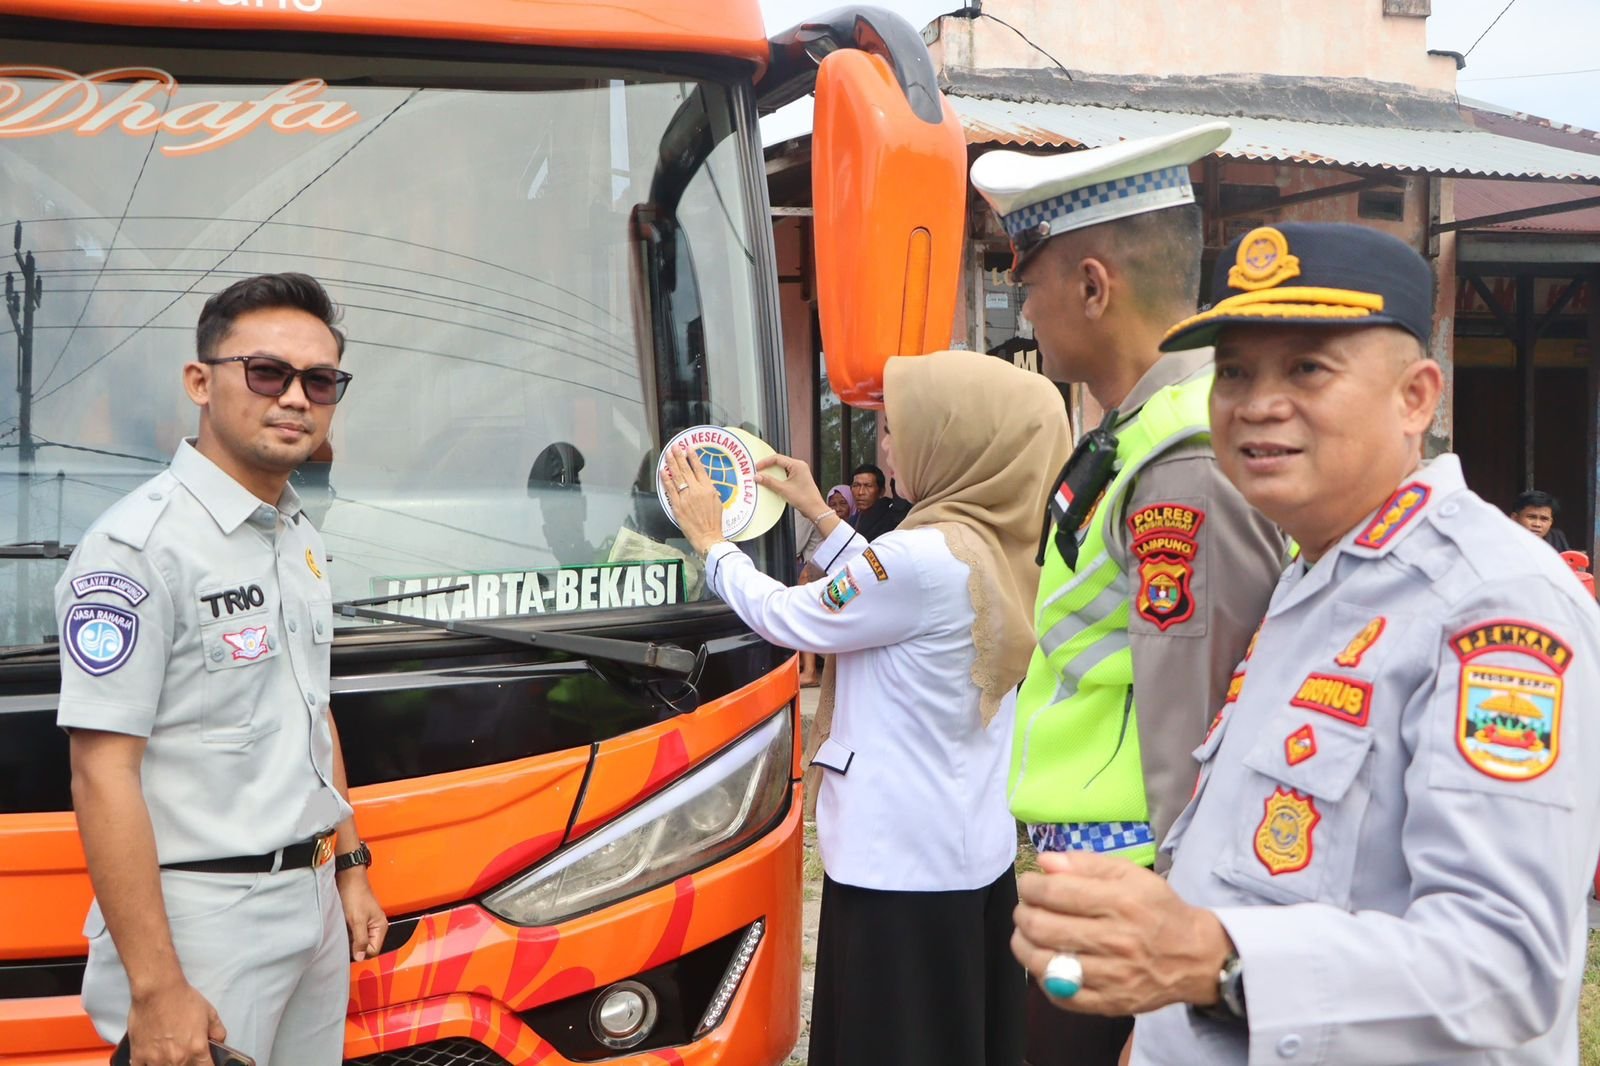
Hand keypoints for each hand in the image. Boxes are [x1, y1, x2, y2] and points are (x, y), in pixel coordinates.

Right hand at [126, 979, 224, 1065]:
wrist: (158, 991)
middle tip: (185, 1055)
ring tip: (169, 1056)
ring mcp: (156, 1060)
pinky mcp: (138, 1056)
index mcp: (197, 1050)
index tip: (204, 1061)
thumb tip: (219, 1043)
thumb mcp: (210, 1013)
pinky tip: (152, 1060)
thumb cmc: (184, 999)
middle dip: (189, 1065)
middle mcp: (177, 1059)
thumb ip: (218, 1032)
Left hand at [336, 867, 387, 961]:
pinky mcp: (357, 921)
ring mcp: (366, 924)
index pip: (373, 951)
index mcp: (381, 927)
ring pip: (358, 941)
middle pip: (366, 947)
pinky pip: (352, 934)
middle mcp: (375, 927)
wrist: (347, 878)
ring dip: (349, 939)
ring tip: (341, 932)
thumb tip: (361, 957)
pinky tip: (340, 929)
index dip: (361, 952)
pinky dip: (345, 934)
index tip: (349, 949)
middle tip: (343, 940)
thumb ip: (360, 940)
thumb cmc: (355, 894)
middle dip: (354, 946)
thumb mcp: (357, 920)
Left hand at [661, 443, 729, 554]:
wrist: (708, 536)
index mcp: (708, 489)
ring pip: (677, 476)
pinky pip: (670, 489)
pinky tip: (663, 471)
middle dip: (679, 456)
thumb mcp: (717, 502)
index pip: (699, 469)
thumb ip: (710, 490)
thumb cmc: (714, 521)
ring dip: (671, 463)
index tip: (688, 449)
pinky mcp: (677, 505)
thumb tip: (703, 483)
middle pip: (685, 469)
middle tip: (674, 446)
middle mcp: (696, 490)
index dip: (693, 457)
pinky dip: (666, 479)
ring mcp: (686, 497)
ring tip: (667, 454)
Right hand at [753, 454, 826, 518]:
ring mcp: (799, 473)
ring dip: (772, 473)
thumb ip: (769, 482)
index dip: (765, 462)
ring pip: (781, 469)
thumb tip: (758, 477)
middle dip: (768, 467)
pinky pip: (785, 475)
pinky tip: (771, 483)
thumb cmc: (805, 499)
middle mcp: (799, 466)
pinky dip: (777, 478)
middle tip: (758, 471)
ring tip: (763, 477)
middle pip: (779, 462)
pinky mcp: (798, 479)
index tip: (757, 467)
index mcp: (797, 465)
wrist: (815, 509)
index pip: (777, 458)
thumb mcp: (784, 489)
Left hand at [1011, 851, 1231, 1016]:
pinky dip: (1043, 978)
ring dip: (1023, 945)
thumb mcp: (1130, 874)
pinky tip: (1045, 962)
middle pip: (1043, 928)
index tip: (1028, 884)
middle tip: (1024, 909)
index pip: (1056, 892)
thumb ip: (1086, 864)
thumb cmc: (1158, 910)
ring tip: (1025, 934)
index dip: (1031, 886)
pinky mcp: (1110, 1003)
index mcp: (1121, 902)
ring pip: (1045, 963)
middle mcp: (1116, 940)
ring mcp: (1112, 976)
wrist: (1195, 957)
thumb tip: (1044, 862)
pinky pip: (1061, 995)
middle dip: (1022, 914)